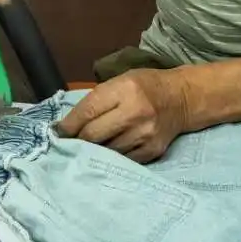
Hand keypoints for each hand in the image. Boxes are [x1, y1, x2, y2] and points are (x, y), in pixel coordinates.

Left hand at [56, 69, 195, 163]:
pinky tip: (108, 153)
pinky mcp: (152, 150)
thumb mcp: (120, 81)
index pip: (88, 111)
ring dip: (94, 151)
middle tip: (70, 142)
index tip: (58, 133)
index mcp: (125, 90)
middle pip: (93, 135)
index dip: (68, 125)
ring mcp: (145, 134)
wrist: (182, 99)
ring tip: (89, 148)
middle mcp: (136, 113)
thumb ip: (97, 100)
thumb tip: (67, 125)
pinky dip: (112, 158)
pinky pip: (122, 160)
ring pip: (106, 151)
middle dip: (77, 140)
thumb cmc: (145, 87)